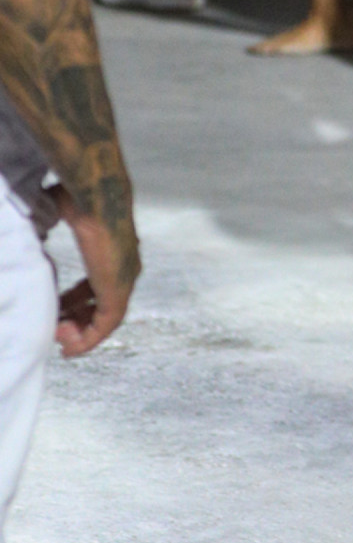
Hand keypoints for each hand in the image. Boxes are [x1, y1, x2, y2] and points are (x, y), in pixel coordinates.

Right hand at [51, 187, 139, 357]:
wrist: (96, 197)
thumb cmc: (81, 195)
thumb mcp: (62, 207)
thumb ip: (50, 215)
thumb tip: (35, 216)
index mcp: (117, 250)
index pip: (100, 283)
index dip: (78, 298)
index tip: (59, 306)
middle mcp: (126, 267)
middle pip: (104, 304)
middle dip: (78, 318)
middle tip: (56, 326)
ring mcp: (124, 281)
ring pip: (105, 320)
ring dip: (80, 333)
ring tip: (58, 337)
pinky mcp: (118, 292)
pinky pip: (105, 327)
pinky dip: (87, 340)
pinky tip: (69, 347)